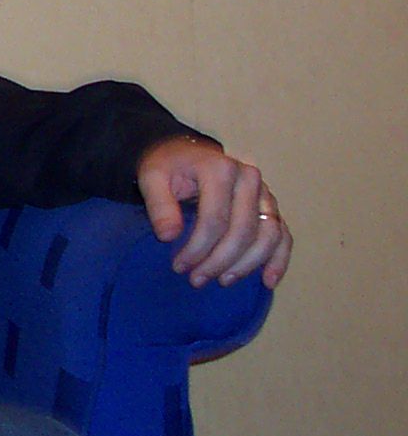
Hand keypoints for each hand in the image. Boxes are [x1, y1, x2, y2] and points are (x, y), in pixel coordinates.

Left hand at [138, 135, 292, 289]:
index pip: (215, 219)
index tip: (180, 266)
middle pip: (243, 230)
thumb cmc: (168, 167)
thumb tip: (168, 236)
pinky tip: (267, 280)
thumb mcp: (152, 177)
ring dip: (248, 264)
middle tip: (197, 280)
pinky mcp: (271, 207)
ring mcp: (265, 193)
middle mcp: (249, 178)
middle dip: (220, 261)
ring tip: (223, 281)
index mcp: (220, 169)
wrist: (184, 153)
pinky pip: (283, 235)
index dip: (198, 248)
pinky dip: (279, 259)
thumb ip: (158, 204)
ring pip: (268, 236)